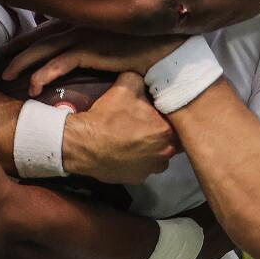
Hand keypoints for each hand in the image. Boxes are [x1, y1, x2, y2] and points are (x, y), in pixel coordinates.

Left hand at [4, 27, 185, 93]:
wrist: (168, 48)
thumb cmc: (149, 42)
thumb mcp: (122, 35)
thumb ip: (103, 38)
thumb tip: (93, 47)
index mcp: (88, 18)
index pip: (50, 25)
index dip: (29, 35)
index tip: (12, 44)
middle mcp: (83, 23)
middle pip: (41, 36)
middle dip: (18, 47)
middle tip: (0, 59)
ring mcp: (86, 36)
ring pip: (44, 49)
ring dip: (22, 62)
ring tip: (6, 76)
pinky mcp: (92, 51)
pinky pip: (60, 64)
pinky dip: (43, 74)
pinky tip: (31, 87)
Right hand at [64, 72, 178, 182]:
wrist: (84, 144)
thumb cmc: (108, 115)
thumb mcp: (127, 84)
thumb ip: (145, 80)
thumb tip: (149, 79)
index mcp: (167, 130)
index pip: (176, 119)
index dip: (165, 113)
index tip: (154, 110)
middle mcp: (165, 153)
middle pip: (170, 138)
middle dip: (160, 130)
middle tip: (145, 122)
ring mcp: (151, 169)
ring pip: (160, 154)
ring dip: (153, 147)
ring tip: (137, 137)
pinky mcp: (138, 179)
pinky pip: (145, 166)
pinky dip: (140, 159)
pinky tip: (128, 150)